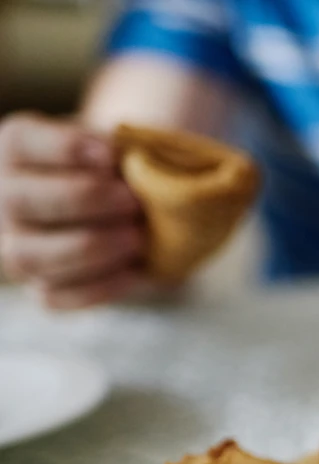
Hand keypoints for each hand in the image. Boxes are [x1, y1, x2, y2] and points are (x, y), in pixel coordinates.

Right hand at [0, 112, 145, 309]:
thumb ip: (126, 148)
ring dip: (90, 247)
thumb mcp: (124, 148)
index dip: (64, 149)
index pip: (20, 144)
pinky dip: (98, 287)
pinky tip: (134, 272)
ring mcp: (16, 248)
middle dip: (83, 200)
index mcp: (16, 152)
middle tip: (132, 201)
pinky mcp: (40, 288)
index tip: (111, 155)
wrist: (134, 216)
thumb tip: (135, 162)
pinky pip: (56, 296)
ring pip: (31, 256)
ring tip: (136, 238)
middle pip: (21, 200)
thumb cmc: (124, 170)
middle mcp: (3, 200)